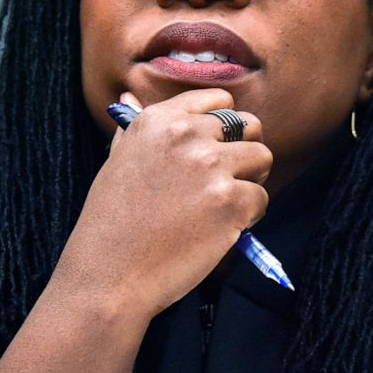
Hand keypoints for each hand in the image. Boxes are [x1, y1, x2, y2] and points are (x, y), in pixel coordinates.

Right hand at [52, 88, 271, 320]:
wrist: (109, 275)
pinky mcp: (230, 201)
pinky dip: (249, 216)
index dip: (225, 124)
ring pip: (262, 158)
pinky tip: (222, 229)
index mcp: (157, 120)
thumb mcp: (116, 162)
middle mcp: (186, 135)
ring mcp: (210, 167)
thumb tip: (130, 96)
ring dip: (251, 181)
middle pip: (249, 125)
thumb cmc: (110, 224)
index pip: (218, 99)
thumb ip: (133, 129)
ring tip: (224, 205)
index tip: (218, 147)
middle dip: (245, 150)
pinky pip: (262, 197)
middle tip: (227, 179)